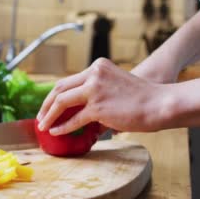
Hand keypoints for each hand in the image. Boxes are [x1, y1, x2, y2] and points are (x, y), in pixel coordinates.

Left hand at [36, 58, 172, 135]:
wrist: (159, 104)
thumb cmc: (142, 99)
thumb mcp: (116, 86)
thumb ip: (98, 94)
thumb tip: (81, 113)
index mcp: (98, 66)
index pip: (69, 80)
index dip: (55, 94)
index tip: (49, 106)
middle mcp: (94, 74)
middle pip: (60, 88)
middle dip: (46, 104)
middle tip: (40, 117)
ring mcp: (95, 89)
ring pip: (62, 101)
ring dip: (49, 115)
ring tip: (42, 125)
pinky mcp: (98, 107)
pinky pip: (73, 119)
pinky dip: (62, 126)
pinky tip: (56, 131)